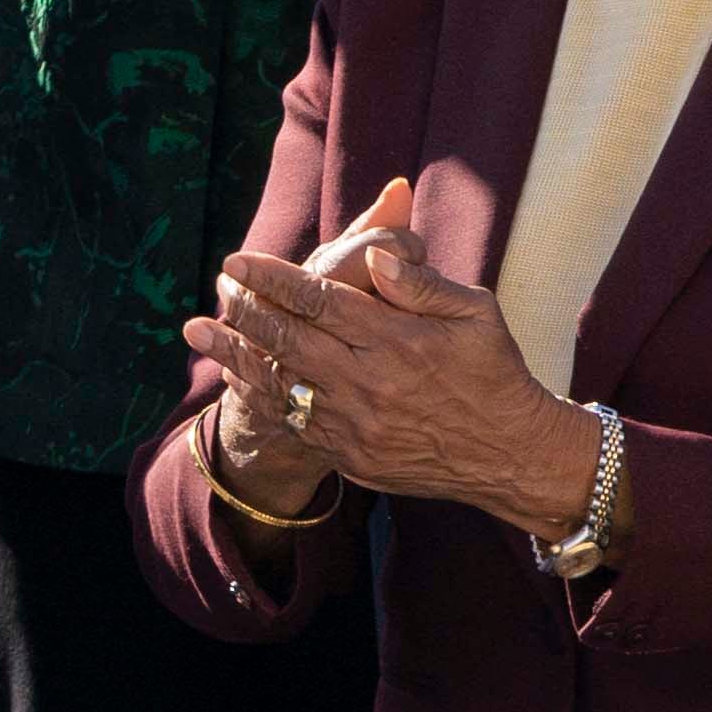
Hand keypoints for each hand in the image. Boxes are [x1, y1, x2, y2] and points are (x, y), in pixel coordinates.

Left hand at [193, 173, 596, 530]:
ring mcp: (359, 427)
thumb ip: (421, 282)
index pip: (320, 300)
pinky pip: (298, 422)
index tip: (237, 260)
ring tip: (197, 330)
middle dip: (245, 309)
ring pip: (282, 383)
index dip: (272, 278)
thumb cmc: (495, 371)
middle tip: (218, 285)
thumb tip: (374, 253)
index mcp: (399, 342)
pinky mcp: (355, 458)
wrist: (514, 455)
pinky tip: (239, 375)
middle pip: (289, 339)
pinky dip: (265, 395)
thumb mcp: (474, 312)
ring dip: (237, 353)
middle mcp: (372, 385)